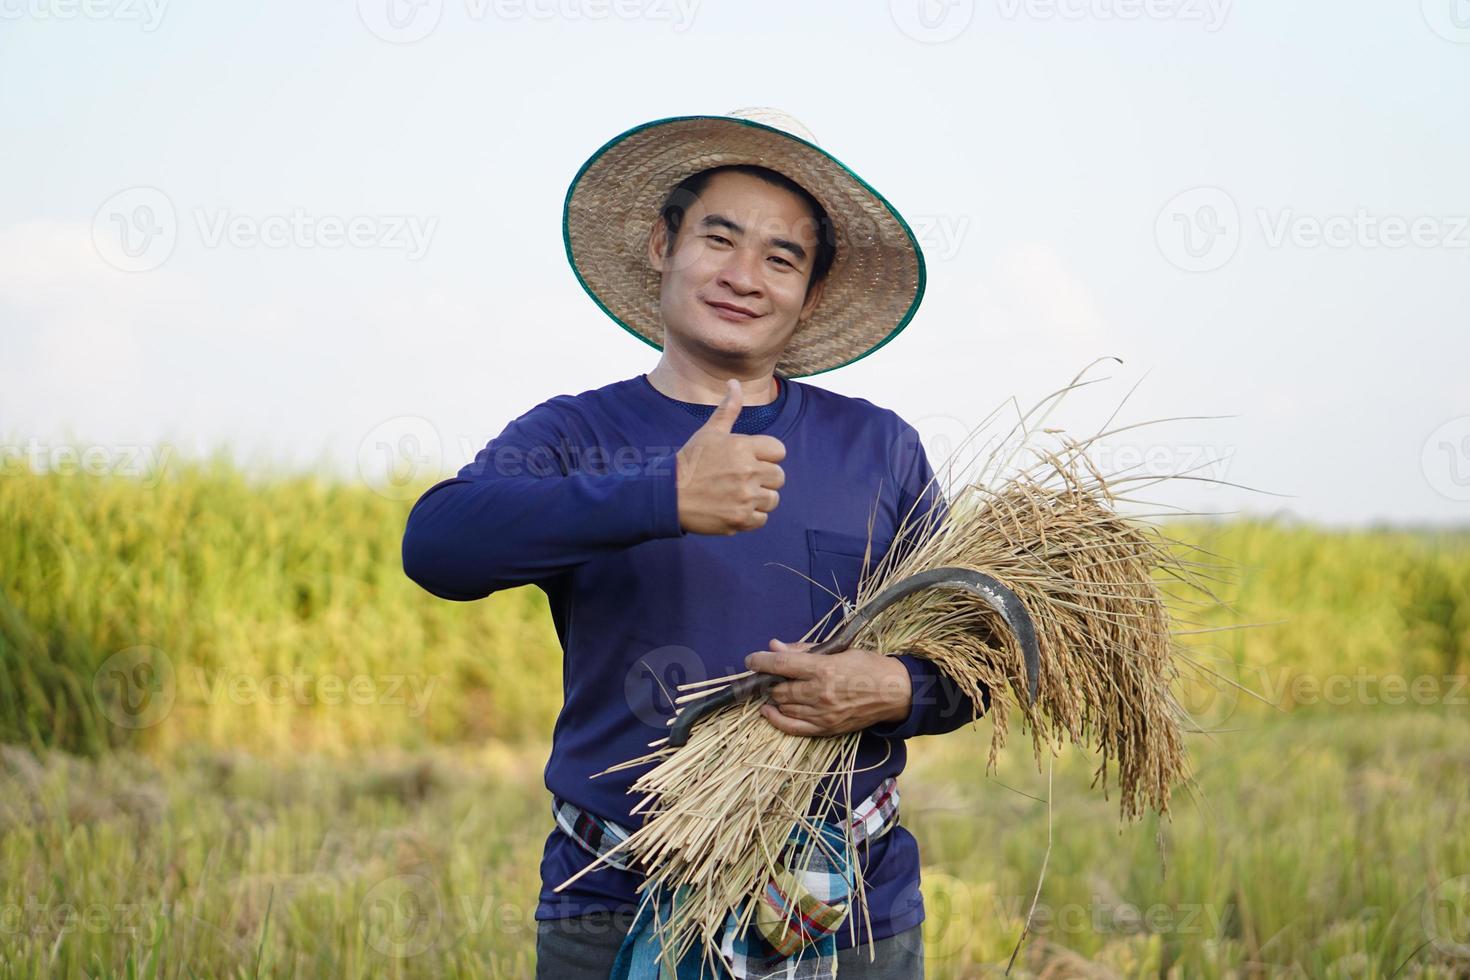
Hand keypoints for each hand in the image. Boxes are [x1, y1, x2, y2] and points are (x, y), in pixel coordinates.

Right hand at [675, 378, 786, 534]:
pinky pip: (762, 519)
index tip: (750, 460)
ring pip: (773, 499)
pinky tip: (734, 508)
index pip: (779, 451)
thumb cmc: (691, 461)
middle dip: (765, 478)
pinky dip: (751, 517)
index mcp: (743, 447)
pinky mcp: (741, 519)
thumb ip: (728, 409)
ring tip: (738, 494)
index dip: (767, 456)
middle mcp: (748, 472)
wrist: (669, 495)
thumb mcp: (709, 432)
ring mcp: (745, 497)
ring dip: (759, 499)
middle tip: (743, 479)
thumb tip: (735, 383)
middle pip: (779, 477)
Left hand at [743, 638, 911, 736]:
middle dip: (769, 681)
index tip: (751, 659)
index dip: (761, 661)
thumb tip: (774, 646)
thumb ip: (804, 650)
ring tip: (774, 688)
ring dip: (774, 697)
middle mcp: (820, 693)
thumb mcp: (838, 650)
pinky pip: (792, 728)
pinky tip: (769, 711)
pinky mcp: (826, 729)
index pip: (781, 665)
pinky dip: (776, 719)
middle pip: (779, 688)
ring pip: (783, 706)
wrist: (894, 692)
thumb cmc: (867, 666)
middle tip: (767, 674)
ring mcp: (822, 714)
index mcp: (824, 669)